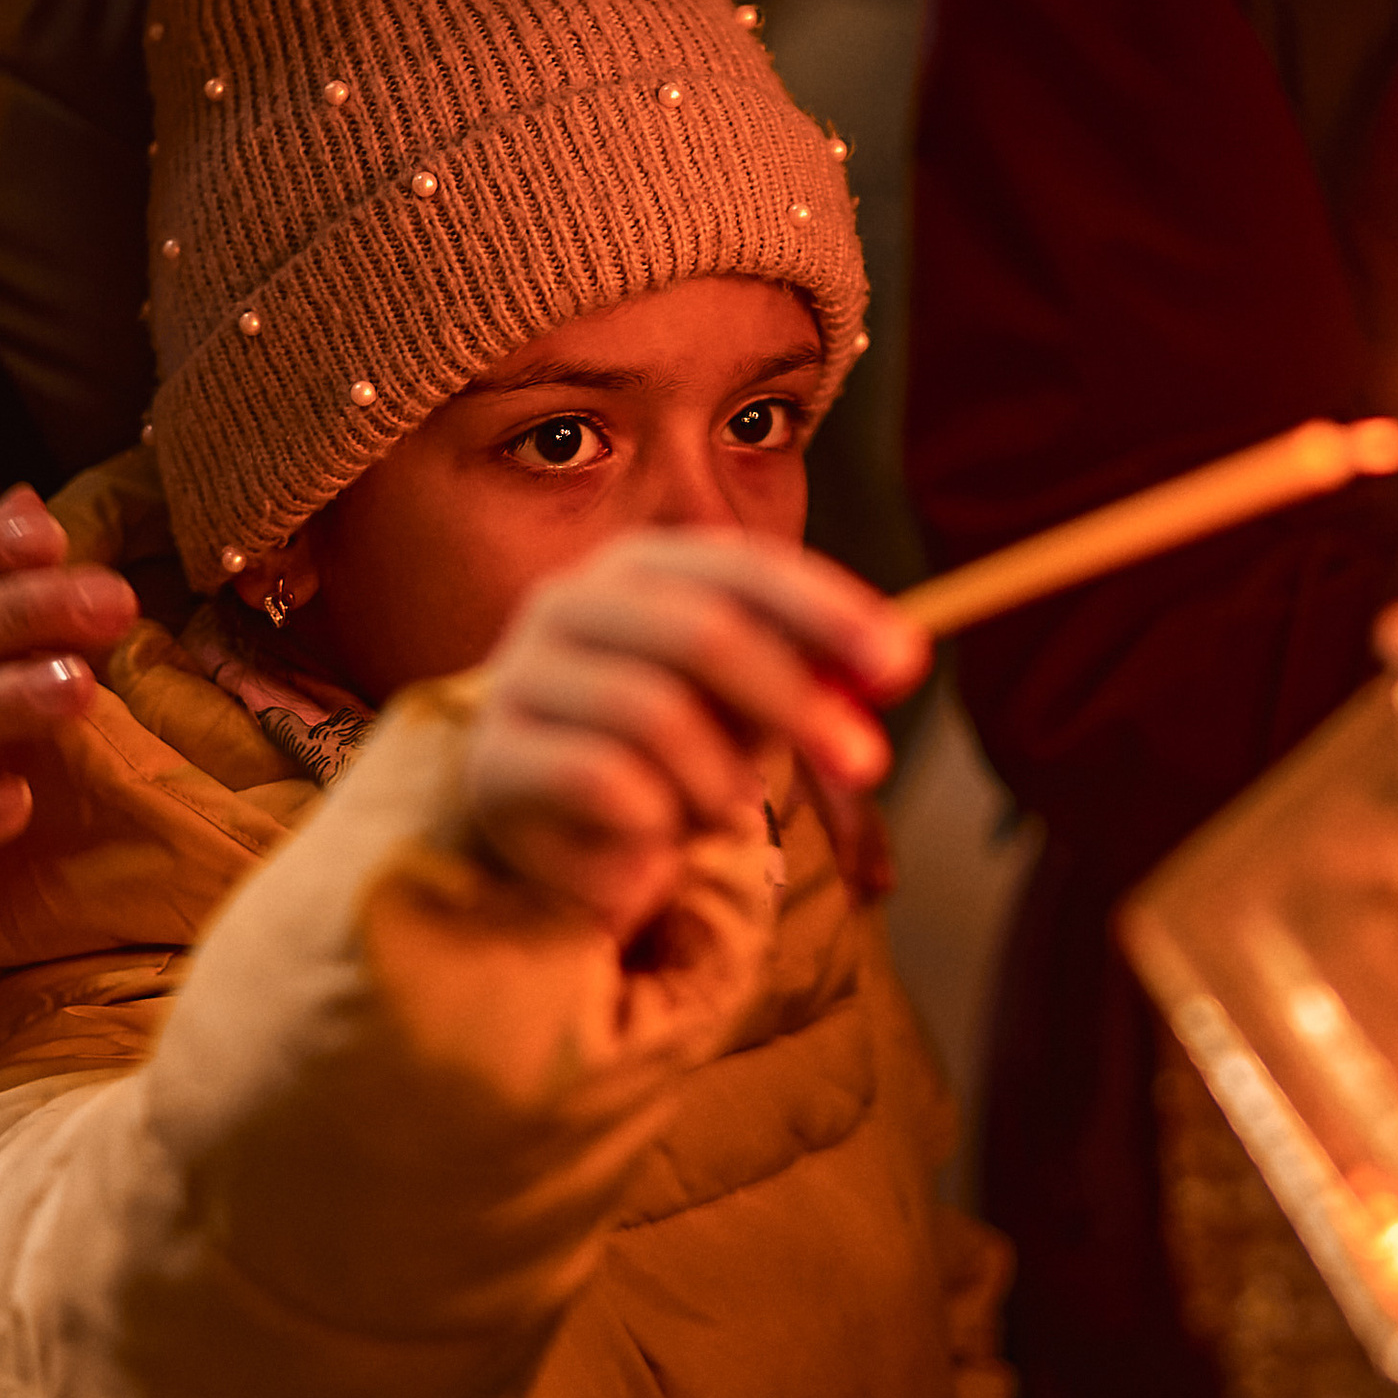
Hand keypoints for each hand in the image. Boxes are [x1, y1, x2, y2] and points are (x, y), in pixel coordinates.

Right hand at [462, 530, 926, 940]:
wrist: (552, 830)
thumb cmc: (664, 754)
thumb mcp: (747, 706)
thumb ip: (812, 676)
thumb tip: (897, 662)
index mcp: (639, 567)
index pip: (741, 565)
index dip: (827, 610)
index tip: (903, 666)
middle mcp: (569, 600)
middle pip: (703, 632)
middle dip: (798, 701)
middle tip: (869, 763)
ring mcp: (521, 675)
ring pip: (654, 710)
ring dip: (719, 777)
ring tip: (725, 810)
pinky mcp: (495, 757)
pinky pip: (604, 780)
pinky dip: (658, 818)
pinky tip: (657, 832)